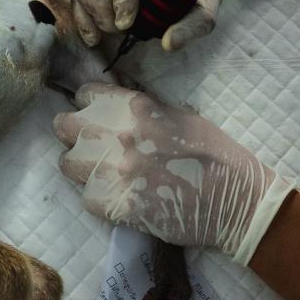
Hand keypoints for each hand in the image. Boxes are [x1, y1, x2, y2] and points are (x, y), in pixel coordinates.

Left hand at [53, 83, 294, 264]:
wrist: (236, 203)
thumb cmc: (213, 154)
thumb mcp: (177, 114)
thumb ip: (139, 109)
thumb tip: (109, 106)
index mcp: (135, 108)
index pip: (84, 95)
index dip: (89, 106)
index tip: (96, 116)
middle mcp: (118, 135)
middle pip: (63, 126)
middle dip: (74, 134)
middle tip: (91, 145)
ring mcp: (113, 171)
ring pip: (67, 163)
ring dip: (82, 167)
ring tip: (103, 172)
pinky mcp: (114, 205)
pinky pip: (85, 196)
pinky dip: (99, 197)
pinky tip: (120, 196)